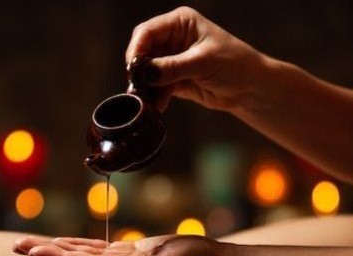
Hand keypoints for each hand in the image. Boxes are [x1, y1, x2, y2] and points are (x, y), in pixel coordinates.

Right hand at [126, 6, 263, 111]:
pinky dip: (155, 98)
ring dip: (146, 87)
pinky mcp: (174, 80)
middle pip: (143, 51)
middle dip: (138, 70)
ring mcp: (172, 60)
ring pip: (148, 72)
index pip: (148, 31)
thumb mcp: (202, 62)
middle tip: (135, 86)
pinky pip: (157, 88)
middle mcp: (173, 39)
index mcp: (180, 23)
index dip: (136, 48)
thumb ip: (173, 67)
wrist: (248, 88)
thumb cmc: (233, 64)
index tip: (132, 67)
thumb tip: (147, 73)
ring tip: (145, 101)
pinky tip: (156, 107)